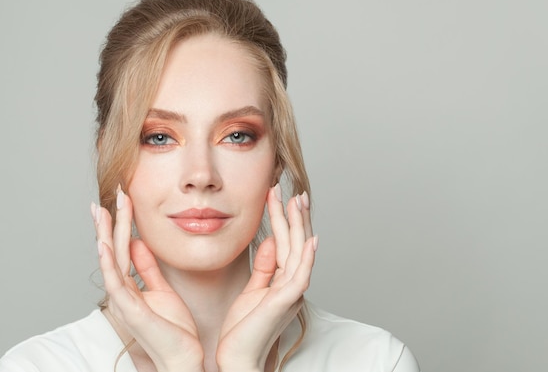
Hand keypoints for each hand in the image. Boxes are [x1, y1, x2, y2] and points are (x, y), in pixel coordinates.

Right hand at [93, 187, 203, 371]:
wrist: (183, 357)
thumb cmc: (174, 329)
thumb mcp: (162, 289)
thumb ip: (148, 268)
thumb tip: (138, 243)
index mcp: (130, 286)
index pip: (121, 247)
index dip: (120, 223)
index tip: (122, 199)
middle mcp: (121, 292)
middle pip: (112, 249)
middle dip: (110, 221)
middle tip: (111, 194)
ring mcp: (123, 301)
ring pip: (110, 261)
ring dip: (105, 235)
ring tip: (101, 210)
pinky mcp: (130, 311)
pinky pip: (116, 283)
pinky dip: (109, 263)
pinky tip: (104, 245)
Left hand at [216, 185, 317, 371]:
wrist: (236, 358)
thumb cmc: (242, 331)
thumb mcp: (252, 291)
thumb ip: (263, 267)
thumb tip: (271, 240)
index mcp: (282, 282)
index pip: (285, 244)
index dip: (283, 220)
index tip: (278, 197)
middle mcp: (291, 285)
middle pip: (295, 244)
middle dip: (295, 216)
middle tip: (295, 192)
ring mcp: (291, 293)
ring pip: (299, 253)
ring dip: (300, 226)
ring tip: (299, 202)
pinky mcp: (285, 302)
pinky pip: (299, 276)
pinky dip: (306, 258)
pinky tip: (310, 240)